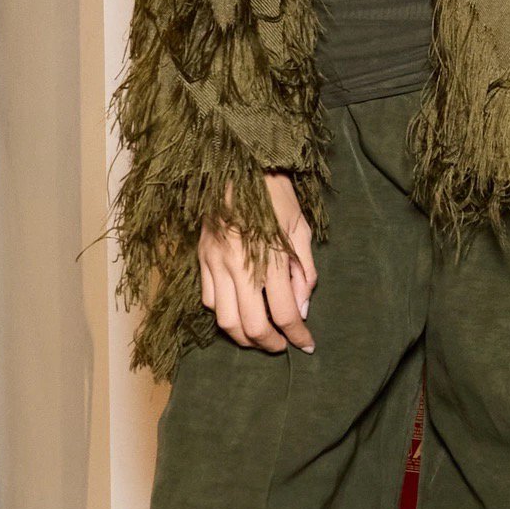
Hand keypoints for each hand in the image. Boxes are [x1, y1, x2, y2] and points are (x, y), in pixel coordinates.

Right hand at [198, 171, 317, 351]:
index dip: (298, 335)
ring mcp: (216, 263)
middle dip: (270, 344)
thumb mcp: (301, 228)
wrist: (237, 163)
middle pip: (251, 326)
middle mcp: (240, 266)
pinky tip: (238, 311)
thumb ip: (304, 272)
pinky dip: (224, 315)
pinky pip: (208, 300)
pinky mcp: (201, 257)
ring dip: (244, 337)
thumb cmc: (275, 192)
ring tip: (260, 336)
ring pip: (224, 320)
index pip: (285, 313)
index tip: (308, 344)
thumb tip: (302, 309)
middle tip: (283, 345)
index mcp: (270, 257)